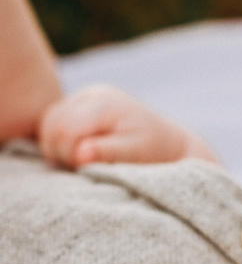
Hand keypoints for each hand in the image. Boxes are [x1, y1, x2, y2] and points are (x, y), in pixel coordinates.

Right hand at [38, 84, 219, 166]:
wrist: (170, 142)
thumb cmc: (155, 151)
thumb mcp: (135, 154)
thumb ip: (107, 153)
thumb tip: (81, 154)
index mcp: (105, 103)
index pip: (64, 130)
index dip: (69, 156)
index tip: (88, 170)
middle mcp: (92, 93)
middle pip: (52, 125)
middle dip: (62, 152)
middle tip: (86, 168)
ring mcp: (85, 96)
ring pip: (48, 124)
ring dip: (58, 148)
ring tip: (85, 161)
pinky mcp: (80, 105)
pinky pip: (53, 123)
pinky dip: (60, 142)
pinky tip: (80, 152)